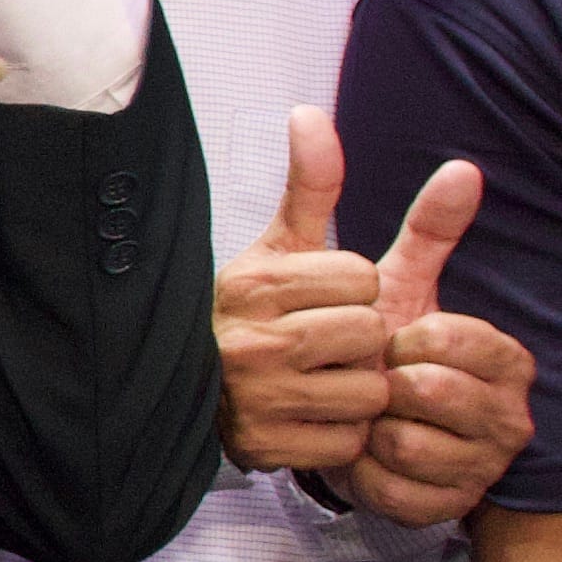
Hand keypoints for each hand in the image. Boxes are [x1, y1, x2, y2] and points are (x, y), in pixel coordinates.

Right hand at [220, 110, 527, 520]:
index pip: (362, 279)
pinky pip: (348, 442)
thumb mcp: (280, 247)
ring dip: (356, 390)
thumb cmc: (251, 314)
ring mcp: (256, 398)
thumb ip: (310, 184)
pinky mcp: (265, 448)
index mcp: (257, 282)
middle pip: (369, 332)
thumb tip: (310, 112)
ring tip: (321, 380)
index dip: (354, 291)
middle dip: (360, 340)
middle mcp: (252, 339)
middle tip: (326, 344)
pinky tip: (311, 418)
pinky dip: (340, 435)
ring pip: (366, 390)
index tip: (321, 301)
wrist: (193, 390)